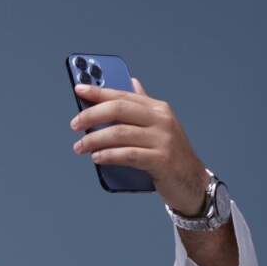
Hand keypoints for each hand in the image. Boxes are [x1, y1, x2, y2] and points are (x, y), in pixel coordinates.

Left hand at [70, 78, 209, 215]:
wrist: (192, 183)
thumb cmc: (170, 156)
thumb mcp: (158, 126)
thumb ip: (142, 106)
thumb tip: (131, 83)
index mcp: (158, 109)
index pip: (123, 95)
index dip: (99, 91)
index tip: (78, 88)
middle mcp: (161, 120)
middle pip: (119, 110)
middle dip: (92, 115)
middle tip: (74, 124)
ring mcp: (162, 140)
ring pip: (120, 133)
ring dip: (94, 139)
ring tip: (79, 146)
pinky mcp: (160, 160)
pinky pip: (128, 155)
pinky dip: (108, 155)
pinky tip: (96, 158)